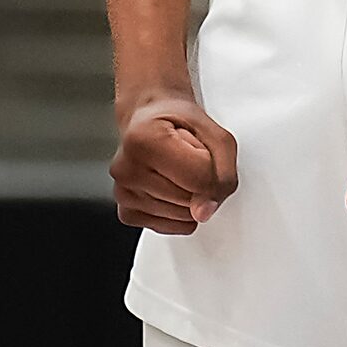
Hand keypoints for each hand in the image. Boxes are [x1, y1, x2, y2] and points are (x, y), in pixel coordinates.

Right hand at [111, 92, 237, 234]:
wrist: (150, 120)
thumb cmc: (179, 122)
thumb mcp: (216, 133)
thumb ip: (224, 171)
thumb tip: (205, 211)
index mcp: (144, 139)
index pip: (199, 178)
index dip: (216, 171)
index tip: (206, 153)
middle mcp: (126, 168)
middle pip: (190, 199)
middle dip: (202, 182)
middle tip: (188, 157)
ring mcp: (122, 192)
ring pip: (182, 216)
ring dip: (191, 196)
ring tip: (178, 170)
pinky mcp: (126, 212)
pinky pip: (169, 226)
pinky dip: (180, 212)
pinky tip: (171, 186)